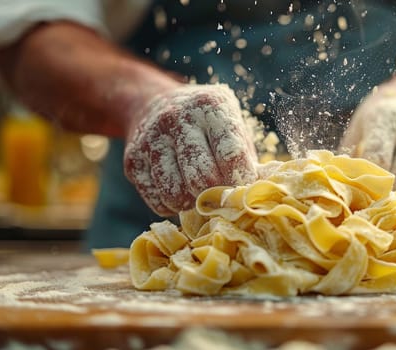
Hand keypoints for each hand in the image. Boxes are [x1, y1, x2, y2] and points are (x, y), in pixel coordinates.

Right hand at [124, 84, 257, 215]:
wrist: (151, 103)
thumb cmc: (205, 123)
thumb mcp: (230, 125)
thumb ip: (246, 157)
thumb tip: (264, 193)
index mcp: (210, 107)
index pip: (231, 154)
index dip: (240, 179)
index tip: (243, 187)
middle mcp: (176, 119)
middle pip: (202, 179)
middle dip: (215, 194)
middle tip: (220, 193)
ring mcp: (150, 140)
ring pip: (176, 194)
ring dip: (192, 204)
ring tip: (198, 194)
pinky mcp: (132, 161)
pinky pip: (157, 201)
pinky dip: (172, 206)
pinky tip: (179, 190)